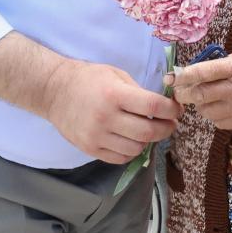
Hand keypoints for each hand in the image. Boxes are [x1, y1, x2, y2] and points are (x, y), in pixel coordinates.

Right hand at [43, 60, 181, 163]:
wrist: (54, 91)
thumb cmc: (88, 79)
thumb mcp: (115, 74)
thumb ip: (138, 91)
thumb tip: (163, 106)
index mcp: (115, 94)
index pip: (153, 106)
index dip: (171, 109)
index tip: (177, 109)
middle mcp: (106, 117)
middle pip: (148, 132)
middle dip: (166, 128)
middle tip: (170, 124)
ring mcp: (97, 136)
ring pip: (136, 149)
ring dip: (148, 141)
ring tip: (149, 131)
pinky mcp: (90, 149)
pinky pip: (120, 158)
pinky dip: (132, 151)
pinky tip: (132, 140)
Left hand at [173, 45, 231, 129]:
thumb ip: (224, 62)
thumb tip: (201, 71)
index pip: (204, 72)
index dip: (184, 75)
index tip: (173, 77)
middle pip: (201, 96)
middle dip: (184, 94)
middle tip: (179, 91)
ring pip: (207, 112)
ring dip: (200, 105)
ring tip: (203, 98)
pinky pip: (220, 123)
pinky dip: (213, 116)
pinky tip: (218, 107)